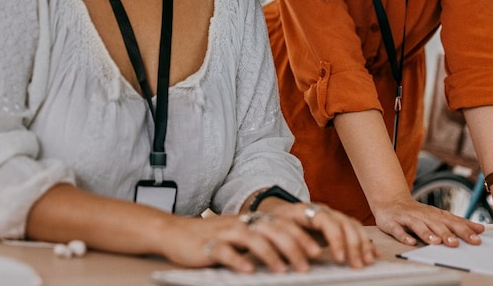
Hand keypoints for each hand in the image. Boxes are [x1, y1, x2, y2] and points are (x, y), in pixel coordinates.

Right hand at [162, 204, 374, 273]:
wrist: (174, 232)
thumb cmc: (211, 240)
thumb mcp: (240, 238)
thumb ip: (263, 242)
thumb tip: (294, 255)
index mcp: (251, 221)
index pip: (281, 225)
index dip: (301, 236)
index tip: (319, 251)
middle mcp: (241, 223)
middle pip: (272, 230)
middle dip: (293, 247)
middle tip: (307, 264)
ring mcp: (224, 233)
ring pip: (252, 239)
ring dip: (270, 255)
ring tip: (283, 271)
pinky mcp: (207, 245)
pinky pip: (225, 252)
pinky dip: (238, 260)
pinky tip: (248, 271)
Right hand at [372, 196, 484, 246]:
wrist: (391, 201)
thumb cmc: (417, 212)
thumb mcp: (439, 215)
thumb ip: (458, 222)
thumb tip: (480, 228)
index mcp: (435, 215)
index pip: (452, 221)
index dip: (465, 230)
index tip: (476, 238)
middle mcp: (423, 215)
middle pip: (436, 224)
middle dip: (447, 233)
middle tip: (456, 243)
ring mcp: (408, 219)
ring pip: (418, 226)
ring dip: (427, 233)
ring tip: (436, 242)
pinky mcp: (393, 223)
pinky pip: (398, 230)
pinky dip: (404, 236)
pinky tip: (410, 242)